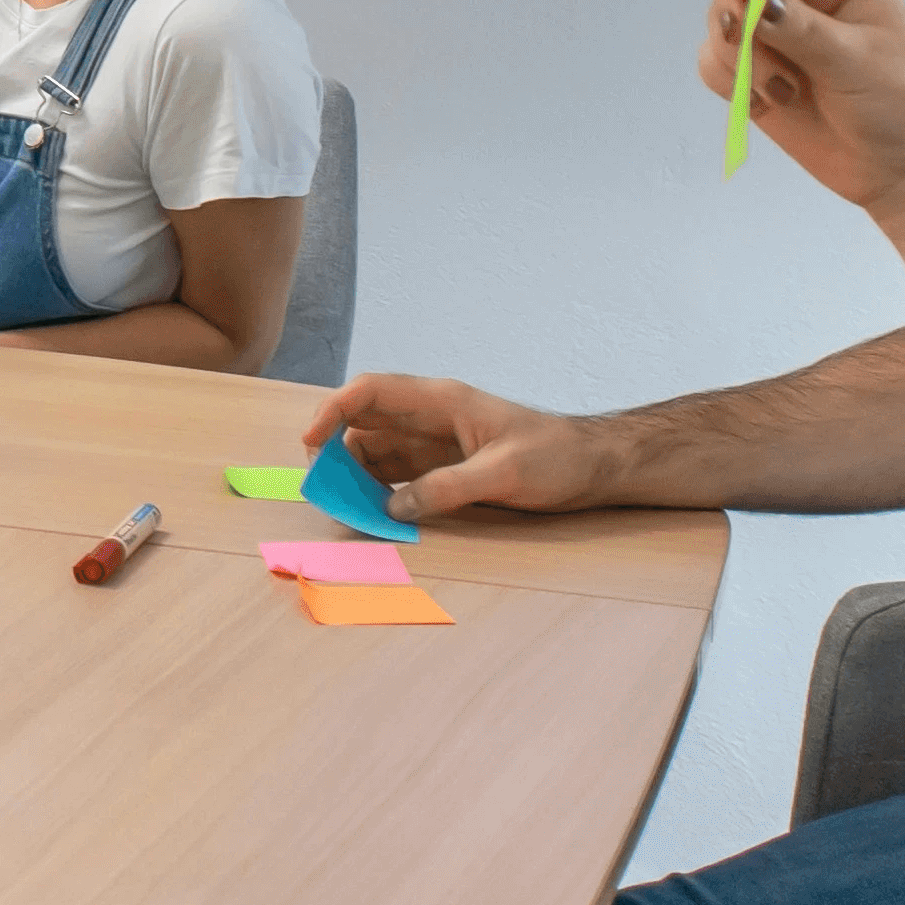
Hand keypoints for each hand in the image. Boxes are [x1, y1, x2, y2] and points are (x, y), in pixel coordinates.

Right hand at [299, 371, 616, 518]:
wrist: (594, 466)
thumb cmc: (556, 457)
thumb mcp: (503, 472)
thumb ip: (446, 488)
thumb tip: (393, 509)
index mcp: (442, 401)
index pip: (370, 392)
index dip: (332, 412)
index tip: (310, 443)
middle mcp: (430, 417)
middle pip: (362, 423)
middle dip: (334, 450)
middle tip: (324, 489)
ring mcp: (435, 442)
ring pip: (374, 451)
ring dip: (354, 475)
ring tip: (344, 506)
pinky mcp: (443, 467)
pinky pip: (395, 474)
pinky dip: (377, 490)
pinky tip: (373, 512)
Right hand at [707, 0, 904, 208]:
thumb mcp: (856, 60)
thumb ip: (801, 28)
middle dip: (739, 17)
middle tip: (746, 45)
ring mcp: (778, 37)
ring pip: (722, 24)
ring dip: (741, 60)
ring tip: (783, 93)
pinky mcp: (757, 75)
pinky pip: (715, 63)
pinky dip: (731, 84)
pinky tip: (768, 105)